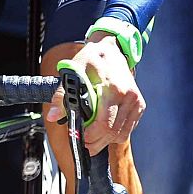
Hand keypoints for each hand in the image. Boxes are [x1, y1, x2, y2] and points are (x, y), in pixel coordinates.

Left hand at [45, 35, 143, 152]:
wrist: (112, 49)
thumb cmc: (91, 59)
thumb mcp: (72, 72)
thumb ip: (62, 95)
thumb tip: (53, 116)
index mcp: (113, 88)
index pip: (104, 124)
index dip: (91, 136)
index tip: (80, 137)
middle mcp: (129, 97)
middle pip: (113, 133)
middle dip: (96, 142)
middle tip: (83, 143)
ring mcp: (136, 102)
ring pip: (121, 135)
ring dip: (105, 141)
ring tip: (92, 137)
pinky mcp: (139, 106)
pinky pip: (127, 129)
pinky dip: (115, 134)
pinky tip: (103, 128)